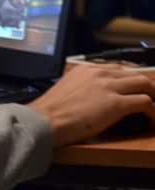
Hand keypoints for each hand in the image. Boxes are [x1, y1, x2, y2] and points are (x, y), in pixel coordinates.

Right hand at [28, 64, 154, 146]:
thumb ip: (83, 86)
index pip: (118, 69)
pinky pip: (145, 102)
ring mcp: (109, 87)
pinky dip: (153, 112)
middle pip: (135, 74)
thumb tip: (95, 97)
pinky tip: (151, 120)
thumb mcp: (67, 88)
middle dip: (147, 87)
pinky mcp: (116, 104)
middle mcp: (99, 73)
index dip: (130, 81)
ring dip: (153, 96)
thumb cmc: (51, 110)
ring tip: (153, 109)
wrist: (45, 119)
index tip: (134, 90)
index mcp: (86, 69)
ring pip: (144, 83)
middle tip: (151, 99)